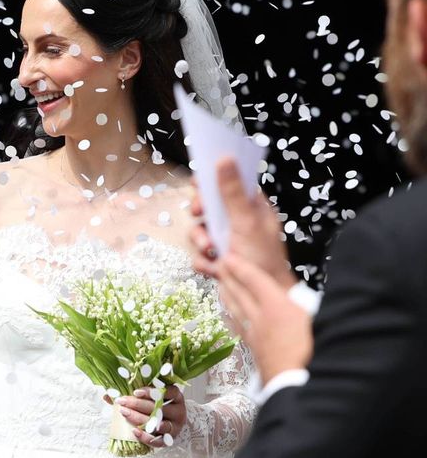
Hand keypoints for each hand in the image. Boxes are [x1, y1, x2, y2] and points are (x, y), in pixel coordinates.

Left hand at [113, 386, 186, 448]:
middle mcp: (178, 411)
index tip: (135, 392)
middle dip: (138, 404)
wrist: (170, 424)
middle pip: (159, 407)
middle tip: (122, 402)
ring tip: (124, 413)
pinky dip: (146, 437)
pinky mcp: (170, 440)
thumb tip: (107, 395)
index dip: (151, 392)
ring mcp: (175, 426)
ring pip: (158, 423)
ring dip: (139, 418)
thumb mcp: (148, 398)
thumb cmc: (157, 407)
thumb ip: (132, 394)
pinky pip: (159, 440)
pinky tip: (134, 431)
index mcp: (176, 397)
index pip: (167, 392)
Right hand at [190, 157, 293, 286]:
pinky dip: (203, 262)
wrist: (259, 299)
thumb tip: (224, 158)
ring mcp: (227, 242)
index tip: (197, 182)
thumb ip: (231, 191)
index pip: (229, 185)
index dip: (212, 182)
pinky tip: (214, 268)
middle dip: (201, 213)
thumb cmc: (261, 258)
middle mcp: (239, 222)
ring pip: (200, 231)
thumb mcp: (245, 221)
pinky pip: (199, 255)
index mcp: (252, 208)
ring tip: (211, 251)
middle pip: (209, 207)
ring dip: (201, 241)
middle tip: (198, 214)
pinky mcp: (218, 261)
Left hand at [217, 252, 312, 382]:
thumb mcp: (320, 319)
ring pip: (236, 309)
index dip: (241, 267)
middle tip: (218, 264)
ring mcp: (256, 335)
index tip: (229, 256)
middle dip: (229, 276)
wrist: (298, 386)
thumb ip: (312, 301)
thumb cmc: (314, 353)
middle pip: (240, 293)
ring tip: (220, 284)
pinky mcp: (255, 350)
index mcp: (278, 307)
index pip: (255, 281)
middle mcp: (262, 319)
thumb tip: (308, 289)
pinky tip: (229, 315)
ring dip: (227, 294)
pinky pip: (239, 327)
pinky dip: (232, 316)